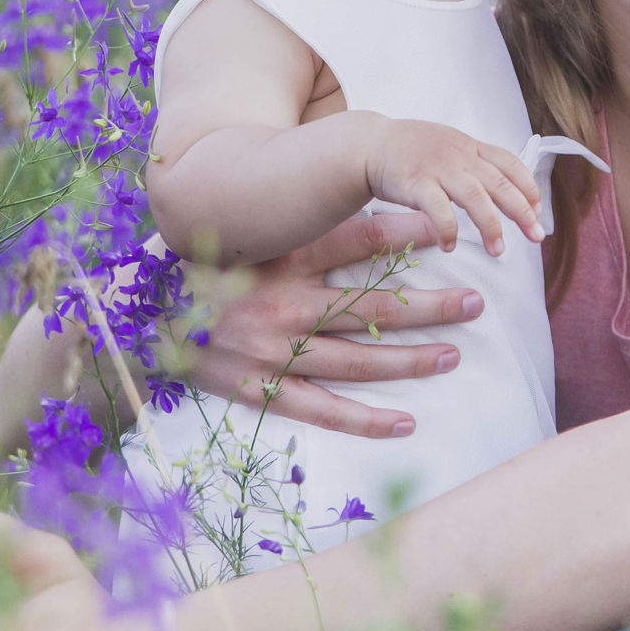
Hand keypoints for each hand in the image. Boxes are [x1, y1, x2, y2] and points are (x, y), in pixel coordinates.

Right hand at [166, 212, 486, 438]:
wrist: (152, 319)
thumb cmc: (221, 270)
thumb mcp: (267, 239)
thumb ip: (319, 228)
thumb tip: (386, 209)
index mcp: (285, 258)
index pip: (358, 240)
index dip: (406, 233)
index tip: (446, 229)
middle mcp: (283, 304)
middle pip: (369, 306)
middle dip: (428, 306)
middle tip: (476, 302)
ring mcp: (273, 352)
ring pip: (357, 360)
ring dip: (410, 360)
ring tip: (454, 354)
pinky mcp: (263, 392)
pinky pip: (323, 410)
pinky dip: (366, 419)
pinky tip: (406, 421)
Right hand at [361, 118, 542, 254]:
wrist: (369, 144)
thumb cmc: (410, 151)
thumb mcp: (448, 146)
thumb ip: (472, 162)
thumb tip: (502, 188)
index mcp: (469, 146)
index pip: (509, 162)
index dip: (528, 185)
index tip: (539, 209)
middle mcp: (459, 155)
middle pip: (500, 183)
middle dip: (522, 210)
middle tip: (537, 237)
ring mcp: (438, 168)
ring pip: (475, 197)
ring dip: (490, 225)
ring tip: (498, 250)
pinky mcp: (416, 183)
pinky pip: (439, 209)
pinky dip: (448, 229)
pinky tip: (450, 246)